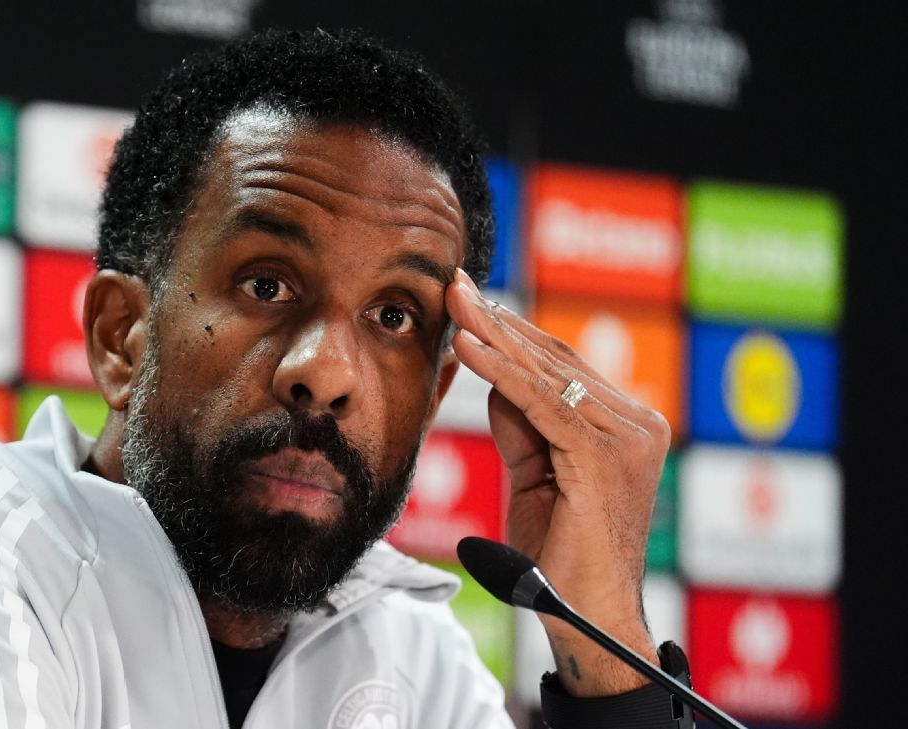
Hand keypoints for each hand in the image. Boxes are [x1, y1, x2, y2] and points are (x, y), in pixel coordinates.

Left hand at [445, 268, 670, 696]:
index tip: (469, 300)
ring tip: (454, 302)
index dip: (512, 331)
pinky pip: (541, 405)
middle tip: (455, 283)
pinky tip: (469, 347)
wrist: (586, 618)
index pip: (561, 366)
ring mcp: (627, 439)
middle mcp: (638, 424)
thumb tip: (493, 373)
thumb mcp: (534, 474)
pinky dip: (501, 373)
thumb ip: (522, 425)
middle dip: (498, 320)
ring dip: (494, 335)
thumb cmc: (559, 553)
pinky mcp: (603, 459)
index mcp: (628, 425)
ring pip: (547, 375)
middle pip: (555, 360)